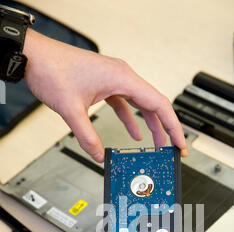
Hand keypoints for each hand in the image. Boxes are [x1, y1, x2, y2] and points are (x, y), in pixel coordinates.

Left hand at [23, 29, 187, 160]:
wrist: (35, 56)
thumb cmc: (52, 70)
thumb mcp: (71, 110)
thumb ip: (86, 136)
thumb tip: (98, 155)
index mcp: (122, 78)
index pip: (159, 104)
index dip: (173, 127)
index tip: (180, 143)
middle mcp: (122, 76)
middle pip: (154, 105)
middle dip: (166, 129)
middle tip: (174, 148)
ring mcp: (114, 80)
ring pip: (141, 105)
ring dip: (150, 125)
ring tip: (157, 145)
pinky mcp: (105, 84)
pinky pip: (126, 104)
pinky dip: (132, 119)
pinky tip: (134, 134)